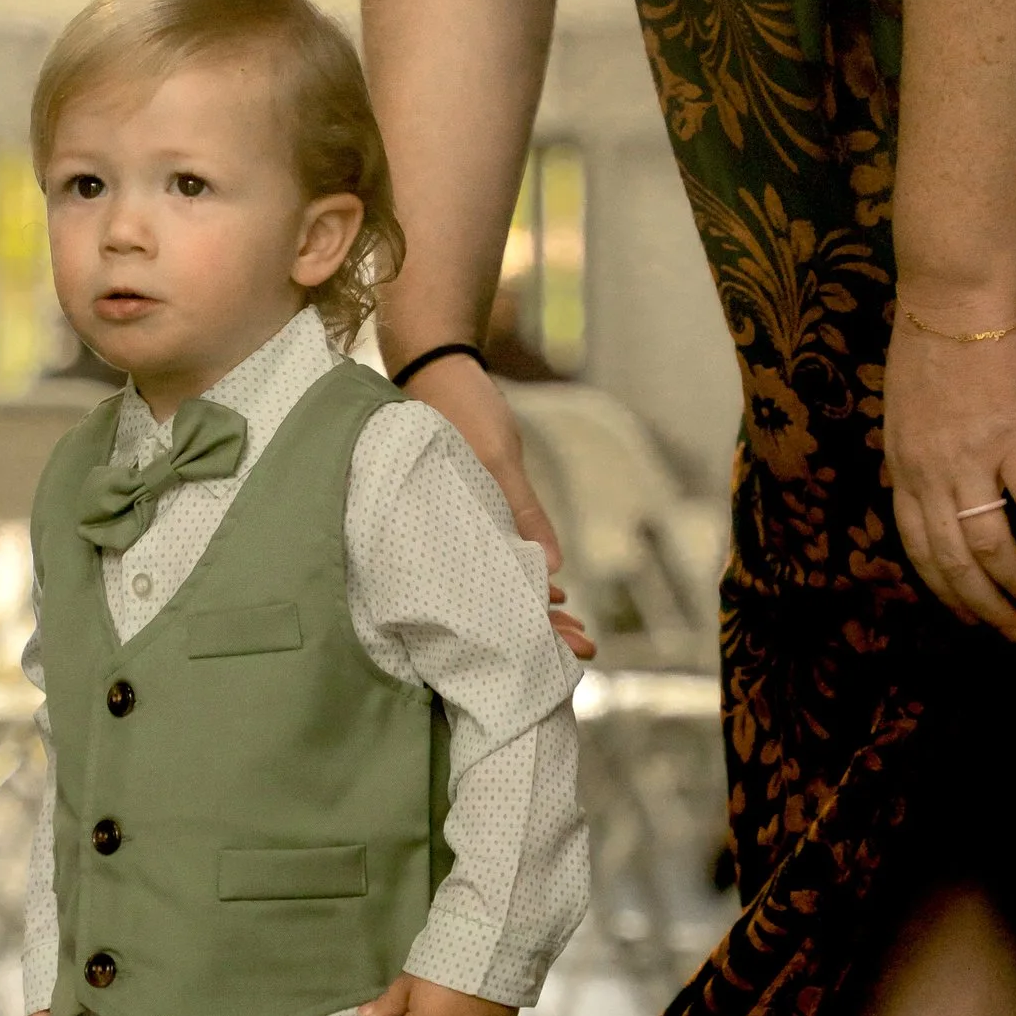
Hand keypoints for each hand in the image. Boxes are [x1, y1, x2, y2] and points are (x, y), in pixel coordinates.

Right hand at [399, 357, 596, 658]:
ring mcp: (455, 522)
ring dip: (531, 603)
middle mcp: (447, 533)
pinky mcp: (463, 508)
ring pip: (493, 576)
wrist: (433, 364)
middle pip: (492, 595)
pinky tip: (545, 586)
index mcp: (447, 527)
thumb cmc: (460, 404)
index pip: (490, 595)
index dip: (530, 624)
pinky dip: (518, 570)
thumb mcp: (498, 455)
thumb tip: (552, 568)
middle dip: (537, 625)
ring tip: (571, 630)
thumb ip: (522, 509)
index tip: (568, 645)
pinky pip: (491, 549)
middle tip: (583, 652)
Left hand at [881, 308, 1015, 642]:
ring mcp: (969, 458)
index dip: (942, 589)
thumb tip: (935, 484)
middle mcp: (928, 473)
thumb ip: (919, 452)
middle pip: (951, 561)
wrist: (954, 293)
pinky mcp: (1013, 437)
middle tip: (1009, 632)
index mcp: (901, 466)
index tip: (965, 615)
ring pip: (990, 545)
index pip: (916, 548)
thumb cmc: (932, 338)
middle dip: (981, 605)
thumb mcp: (906, 407)